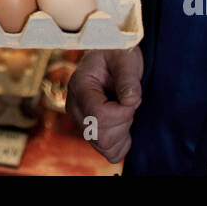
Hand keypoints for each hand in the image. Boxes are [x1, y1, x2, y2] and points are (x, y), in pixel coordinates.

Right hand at [67, 47, 142, 163]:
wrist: (112, 55)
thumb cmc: (117, 53)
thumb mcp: (124, 58)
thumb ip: (128, 77)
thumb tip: (130, 101)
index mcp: (79, 86)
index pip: (99, 116)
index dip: (123, 113)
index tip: (131, 97)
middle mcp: (75, 107)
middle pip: (101, 136)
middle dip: (124, 123)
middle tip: (128, 102)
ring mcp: (81, 121)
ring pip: (105, 146)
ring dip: (123, 132)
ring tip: (125, 110)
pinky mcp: (90, 131)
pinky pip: (108, 152)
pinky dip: (121, 144)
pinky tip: (124, 124)